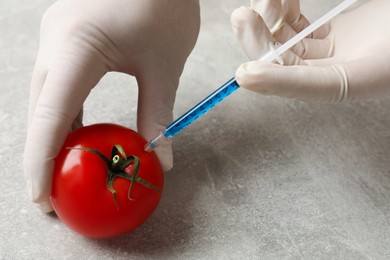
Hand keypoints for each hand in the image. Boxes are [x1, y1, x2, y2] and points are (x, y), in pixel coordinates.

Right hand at [24, 0, 199, 211]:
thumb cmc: (163, 4)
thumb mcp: (164, 65)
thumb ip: (158, 114)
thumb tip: (161, 157)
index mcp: (76, 48)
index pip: (52, 116)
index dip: (41, 162)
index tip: (41, 198)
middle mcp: (55, 43)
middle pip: (42, 111)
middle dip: (43, 156)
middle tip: (53, 193)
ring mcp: (56, 37)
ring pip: (46, 99)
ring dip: (53, 136)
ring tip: (65, 171)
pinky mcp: (65, 37)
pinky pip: (58, 84)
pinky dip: (65, 114)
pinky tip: (78, 135)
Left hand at [231, 0, 389, 101]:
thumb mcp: (365, 64)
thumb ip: (327, 66)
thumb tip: (268, 70)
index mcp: (349, 83)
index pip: (304, 85)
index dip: (274, 81)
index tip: (244, 73)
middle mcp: (333, 72)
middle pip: (284, 61)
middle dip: (259, 39)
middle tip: (242, 15)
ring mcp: (328, 53)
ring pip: (284, 42)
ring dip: (268, 19)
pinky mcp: (328, 35)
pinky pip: (295, 28)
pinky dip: (283, 13)